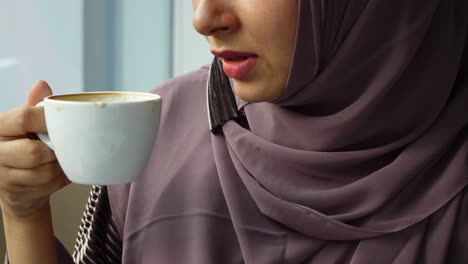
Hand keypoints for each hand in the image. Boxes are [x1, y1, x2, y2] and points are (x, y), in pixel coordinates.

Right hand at [0, 81, 70, 218]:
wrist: (18, 186)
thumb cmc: (26, 146)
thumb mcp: (28, 124)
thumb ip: (35, 107)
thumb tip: (41, 85)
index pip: (24, 118)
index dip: (47, 120)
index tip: (61, 122)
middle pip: (34, 152)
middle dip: (54, 150)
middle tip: (60, 146)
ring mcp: (3, 176)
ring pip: (45, 171)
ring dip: (59, 166)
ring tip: (59, 159)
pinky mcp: (16, 194)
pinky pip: (49, 186)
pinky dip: (60, 179)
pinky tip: (57, 172)